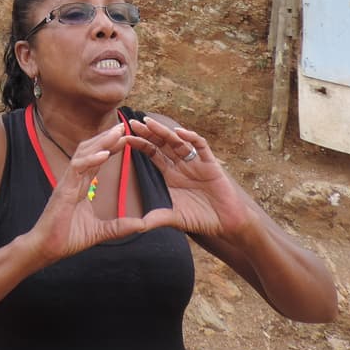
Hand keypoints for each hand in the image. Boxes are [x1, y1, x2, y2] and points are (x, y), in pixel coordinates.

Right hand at [23, 122, 148, 265]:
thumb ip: (119, 226)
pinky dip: (90, 160)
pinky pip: (77, 168)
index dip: (110, 148)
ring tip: (117, 132)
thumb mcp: (100, 232)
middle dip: (106, 137)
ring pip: (83, 153)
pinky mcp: (63, 189)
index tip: (126, 138)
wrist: (48, 249)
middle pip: (90, 150)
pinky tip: (103, 154)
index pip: (96, 159)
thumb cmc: (68, 238)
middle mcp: (74, 179)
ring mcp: (67, 181)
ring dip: (100, 142)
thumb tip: (142, 226)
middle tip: (123, 125)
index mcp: (81, 185)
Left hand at [125, 117, 252, 238]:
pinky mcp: (210, 163)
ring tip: (149, 122)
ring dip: (163, 131)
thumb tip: (135, 227)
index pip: (151, 153)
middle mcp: (181, 164)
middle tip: (131, 122)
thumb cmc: (200, 219)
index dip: (139, 144)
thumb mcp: (174, 218)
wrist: (226, 223)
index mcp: (170, 174)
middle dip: (147, 132)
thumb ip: (156, 218)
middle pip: (161, 143)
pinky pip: (200, 146)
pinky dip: (191, 138)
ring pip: (178, 141)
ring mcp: (195, 162)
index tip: (124, 138)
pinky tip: (180, 133)